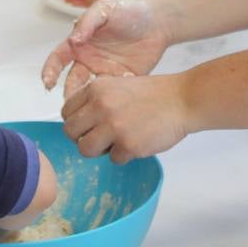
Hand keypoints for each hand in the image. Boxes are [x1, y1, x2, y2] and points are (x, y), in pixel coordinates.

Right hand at [41, 0, 168, 96]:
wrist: (157, 21)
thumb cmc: (128, 10)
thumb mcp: (104, 9)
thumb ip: (87, 22)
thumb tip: (73, 39)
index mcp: (80, 43)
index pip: (58, 59)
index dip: (50, 71)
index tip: (48, 82)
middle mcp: (89, 60)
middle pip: (72, 82)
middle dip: (69, 94)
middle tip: (72, 102)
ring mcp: (105, 71)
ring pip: (91, 92)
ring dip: (90, 99)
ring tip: (95, 100)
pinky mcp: (122, 80)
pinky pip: (114, 93)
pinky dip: (115, 95)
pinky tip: (124, 85)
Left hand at [62, 73, 190, 163]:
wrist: (181, 99)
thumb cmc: (152, 94)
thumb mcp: (116, 86)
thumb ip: (96, 101)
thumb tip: (78, 122)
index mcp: (96, 89)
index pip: (66, 112)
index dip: (75, 122)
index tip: (87, 126)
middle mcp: (100, 106)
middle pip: (70, 132)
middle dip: (82, 138)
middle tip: (98, 138)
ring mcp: (113, 127)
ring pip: (85, 150)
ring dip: (99, 150)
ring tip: (115, 143)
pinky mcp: (128, 145)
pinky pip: (113, 159)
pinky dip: (124, 155)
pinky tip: (137, 142)